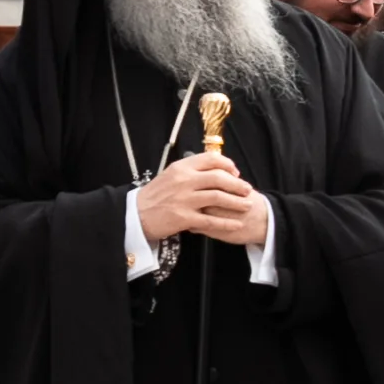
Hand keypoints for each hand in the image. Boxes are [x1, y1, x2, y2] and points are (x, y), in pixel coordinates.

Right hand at [137, 152, 256, 242]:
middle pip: (219, 178)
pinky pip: (212, 220)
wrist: (135, 214)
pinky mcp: (184, 218)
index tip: (236, 173)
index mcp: (181, 167)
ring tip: (248, 205)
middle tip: (248, 190)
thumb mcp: (170, 175)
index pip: (211, 160)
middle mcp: (184, 181)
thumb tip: (215, 167)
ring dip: (237, 202)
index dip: (228, 165)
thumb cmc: (155, 195)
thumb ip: (191, 170)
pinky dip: (227, 222)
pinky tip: (237, 224)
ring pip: (219, 198)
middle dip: (238, 185)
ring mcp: (184, 200)